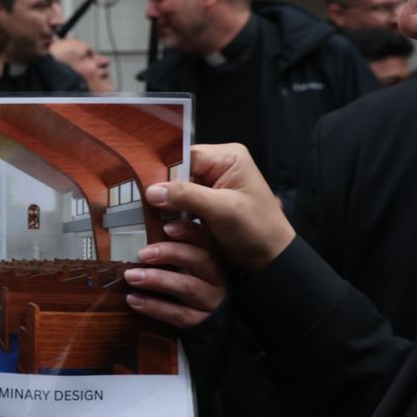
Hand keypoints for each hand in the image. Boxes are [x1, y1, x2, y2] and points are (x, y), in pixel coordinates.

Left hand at [123, 216, 227, 329]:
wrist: (210, 330)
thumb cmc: (190, 287)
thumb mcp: (187, 267)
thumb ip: (174, 250)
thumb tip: (146, 225)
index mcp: (213, 258)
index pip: (206, 239)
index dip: (188, 231)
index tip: (166, 227)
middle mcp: (216, 278)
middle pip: (201, 259)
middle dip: (171, 253)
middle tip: (143, 253)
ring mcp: (211, 302)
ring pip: (189, 287)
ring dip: (158, 280)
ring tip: (131, 276)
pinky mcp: (200, 323)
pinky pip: (177, 314)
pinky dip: (154, 306)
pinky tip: (133, 299)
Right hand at [141, 143, 295, 273]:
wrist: (273, 259)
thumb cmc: (258, 230)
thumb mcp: (222, 210)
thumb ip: (186, 196)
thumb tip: (151, 190)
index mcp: (228, 158)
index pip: (185, 156)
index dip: (164, 172)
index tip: (143, 189)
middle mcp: (219, 166)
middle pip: (179, 172)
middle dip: (164, 191)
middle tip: (143, 206)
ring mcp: (213, 186)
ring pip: (178, 189)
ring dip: (168, 205)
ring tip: (150, 216)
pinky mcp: (208, 204)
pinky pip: (183, 203)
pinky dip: (174, 214)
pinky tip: (163, 223)